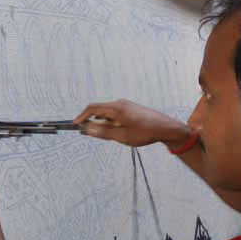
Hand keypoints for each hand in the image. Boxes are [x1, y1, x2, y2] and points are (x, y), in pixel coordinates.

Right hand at [74, 99, 191, 147]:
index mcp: (116, 109)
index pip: (93, 109)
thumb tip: (88, 129)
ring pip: (107, 113)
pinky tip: (118, 131)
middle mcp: (119, 104)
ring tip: (112, 135)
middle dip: (92, 122)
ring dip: (103, 124)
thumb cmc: (145, 132)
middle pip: (99, 110)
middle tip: (91, 133)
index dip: (82, 116)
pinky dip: (111, 122)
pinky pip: (115, 114)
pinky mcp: (130, 109)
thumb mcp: (122, 136)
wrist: (165, 127)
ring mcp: (125, 105)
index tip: (75, 124)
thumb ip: (104, 133)